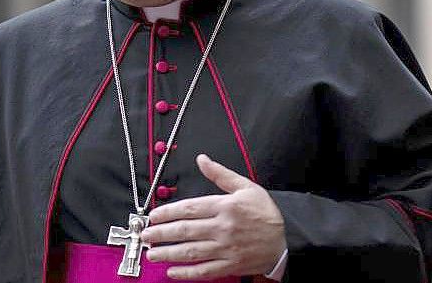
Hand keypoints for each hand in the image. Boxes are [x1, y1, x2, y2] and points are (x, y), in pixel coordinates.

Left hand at [141, 154, 286, 279]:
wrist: (286, 239)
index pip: (189, 209)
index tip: (153, 216)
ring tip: (152, 254)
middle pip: (185, 230)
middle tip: (145, 235)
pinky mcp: (230, 265)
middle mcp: (223, 228)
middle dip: (161, 233)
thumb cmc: (265, 213)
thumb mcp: (246, 187)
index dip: (168, 213)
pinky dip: (187, 273)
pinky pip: (204, 271)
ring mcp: (226, 249)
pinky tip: (172, 271)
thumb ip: (220, 174)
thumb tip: (202, 159)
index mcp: (225, 206)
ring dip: (168, 253)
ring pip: (191, 252)